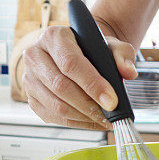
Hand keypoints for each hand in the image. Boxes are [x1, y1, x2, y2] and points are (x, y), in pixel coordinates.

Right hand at [23, 26, 137, 129]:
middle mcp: (35, 55)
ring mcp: (30, 78)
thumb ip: (123, 55)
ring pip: (55, 105)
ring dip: (83, 117)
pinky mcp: (32, 97)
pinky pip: (52, 116)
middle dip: (89, 105)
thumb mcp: (111, 45)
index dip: (92, 84)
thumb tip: (129, 72)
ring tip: (105, 119)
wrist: (80, 54)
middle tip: (110, 114)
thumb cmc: (93, 49)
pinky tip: (92, 121)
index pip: (70, 63)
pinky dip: (76, 123)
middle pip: (60, 86)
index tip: (111, 101)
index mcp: (54, 36)